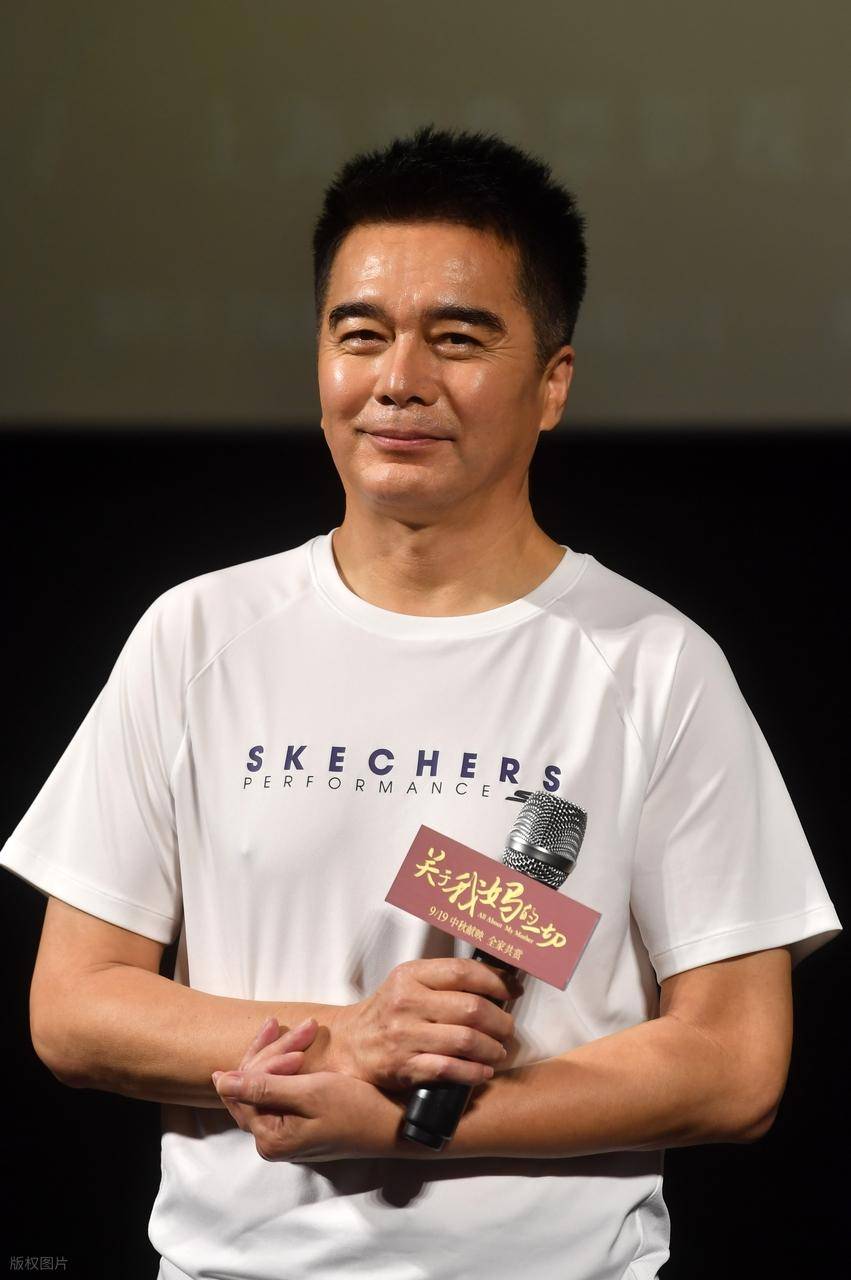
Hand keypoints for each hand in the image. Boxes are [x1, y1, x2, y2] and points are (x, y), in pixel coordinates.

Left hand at [213, 1016, 404, 1161]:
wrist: (394, 1124)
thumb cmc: (356, 1108)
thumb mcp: (310, 1093)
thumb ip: (262, 1088)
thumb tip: (219, 1082)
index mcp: (269, 1137)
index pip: (242, 1088)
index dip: (263, 1057)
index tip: (287, 1032)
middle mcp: (270, 1139)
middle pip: (252, 1084)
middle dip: (274, 1050)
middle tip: (307, 1027)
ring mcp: (283, 1132)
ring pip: (266, 1082)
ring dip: (283, 1052)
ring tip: (309, 1028)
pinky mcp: (296, 1123)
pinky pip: (279, 1089)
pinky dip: (289, 1066)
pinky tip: (300, 1048)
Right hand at [328, 957, 522, 1091]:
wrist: (347, 1045)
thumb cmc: (386, 1013)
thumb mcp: (408, 983)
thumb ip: (444, 980)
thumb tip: (496, 981)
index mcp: (410, 976)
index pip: (463, 972)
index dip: (496, 981)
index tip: (512, 990)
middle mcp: (407, 1003)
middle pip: (471, 1008)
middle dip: (500, 1021)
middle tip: (508, 1028)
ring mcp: (405, 1036)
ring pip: (466, 1040)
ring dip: (492, 1048)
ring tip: (498, 1051)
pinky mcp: (404, 1067)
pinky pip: (450, 1069)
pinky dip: (474, 1073)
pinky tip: (483, 1072)